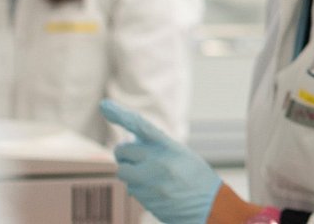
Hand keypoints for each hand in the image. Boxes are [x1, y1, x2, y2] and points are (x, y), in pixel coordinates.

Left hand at [100, 99, 222, 223]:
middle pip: (123, 151)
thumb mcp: (182, 155)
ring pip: (122, 171)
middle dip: (126, 154)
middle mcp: (157, 162)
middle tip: (136, 157)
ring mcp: (149, 182)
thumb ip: (157, 146)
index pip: (141, 126)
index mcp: (170, 147)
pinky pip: (130, 189)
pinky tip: (154, 189)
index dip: (121, 114)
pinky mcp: (144, 199)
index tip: (104, 106)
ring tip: (148, 175)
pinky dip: (137, 187)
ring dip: (129, 171)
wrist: (208, 207)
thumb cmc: (197, 178)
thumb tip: (131, 141)